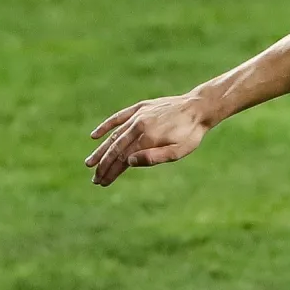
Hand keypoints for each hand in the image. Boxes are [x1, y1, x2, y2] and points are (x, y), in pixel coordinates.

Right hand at [84, 94, 215, 186]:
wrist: (199, 107)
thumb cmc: (191, 134)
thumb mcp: (178, 151)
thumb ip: (154, 157)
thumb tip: (128, 162)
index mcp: (147, 138)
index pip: (122, 159)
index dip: (111, 171)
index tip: (102, 182)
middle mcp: (138, 125)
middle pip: (115, 149)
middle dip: (103, 165)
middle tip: (95, 179)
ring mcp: (138, 115)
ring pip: (114, 135)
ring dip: (102, 150)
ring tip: (90, 163)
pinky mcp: (140, 108)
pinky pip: (118, 117)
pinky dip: (106, 126)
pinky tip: (94, 136)